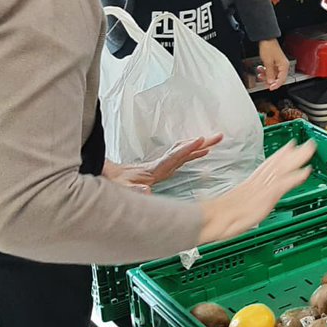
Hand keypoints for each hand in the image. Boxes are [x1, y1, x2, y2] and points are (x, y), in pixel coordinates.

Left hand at [103, 134, 223, 192]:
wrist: (108, 178)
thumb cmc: (115, 184)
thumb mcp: (123, 189)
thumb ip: (134, 190)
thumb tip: (147, 190)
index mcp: (154, 169)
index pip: (174, 156)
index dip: (187, 149)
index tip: (200, 140)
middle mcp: (161, 164)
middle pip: (184, 150)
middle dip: (202, 142)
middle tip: (219, 136)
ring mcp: (162, 165)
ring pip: (184, 152)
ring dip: (200, 146)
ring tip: (215, 142)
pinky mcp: (162, 169)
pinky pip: (181, 158)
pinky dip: (193, 154)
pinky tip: (202, 154)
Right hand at [198, 140, 314, 243]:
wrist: (209, 220)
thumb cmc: (215, 217)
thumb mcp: (228, 206)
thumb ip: (236, 200)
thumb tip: (229, 196)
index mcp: (249, 184)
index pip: (268, 166)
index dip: (280, 155)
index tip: (291, 146)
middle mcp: (257, 183)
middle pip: (278, 164)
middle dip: (294, 153)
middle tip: (309, 143)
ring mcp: (261, 189)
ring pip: (283, 169)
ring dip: (298, 159)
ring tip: (311, 149)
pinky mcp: (265, 197)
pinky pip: (283, 184)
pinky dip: (295, 177)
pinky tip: (306, 171)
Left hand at [257, 39, 289, 90]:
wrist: (266, 39)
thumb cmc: (269, 47)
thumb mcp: (268, 62)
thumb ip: (270, 73)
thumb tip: (271, 82)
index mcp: (284, 65)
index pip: (282, 79)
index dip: (276, 85)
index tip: (270, 88)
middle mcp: (283, 65)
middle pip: (278, 78)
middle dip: (271, 81)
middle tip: (264, 83)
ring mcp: (279, 64)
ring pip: (274, 74)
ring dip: (267, 76)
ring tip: (261, 75)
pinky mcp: (275, 62)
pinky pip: (271, 70)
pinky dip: (266, 72)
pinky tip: (261, 70)